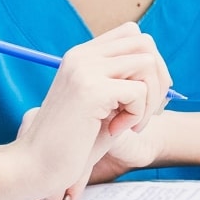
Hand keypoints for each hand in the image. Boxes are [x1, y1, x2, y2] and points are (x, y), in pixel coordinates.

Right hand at [3, 22, 170, 199]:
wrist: (34, 166)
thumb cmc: (72, 143)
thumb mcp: (102, 107)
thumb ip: (125, 84)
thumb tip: (165, 76)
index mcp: (81, 55)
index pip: (132, 33)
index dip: (151, 62)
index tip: (144, 94)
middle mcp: (82, 55)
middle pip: (145, 43)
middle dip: (158, 78)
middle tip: (146, 111)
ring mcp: (84, 70)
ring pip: (148, 63)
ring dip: (150, 99)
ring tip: (130, 123)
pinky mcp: (90, 90)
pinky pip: (139, 91)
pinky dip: (138, 114)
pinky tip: (116, 130)